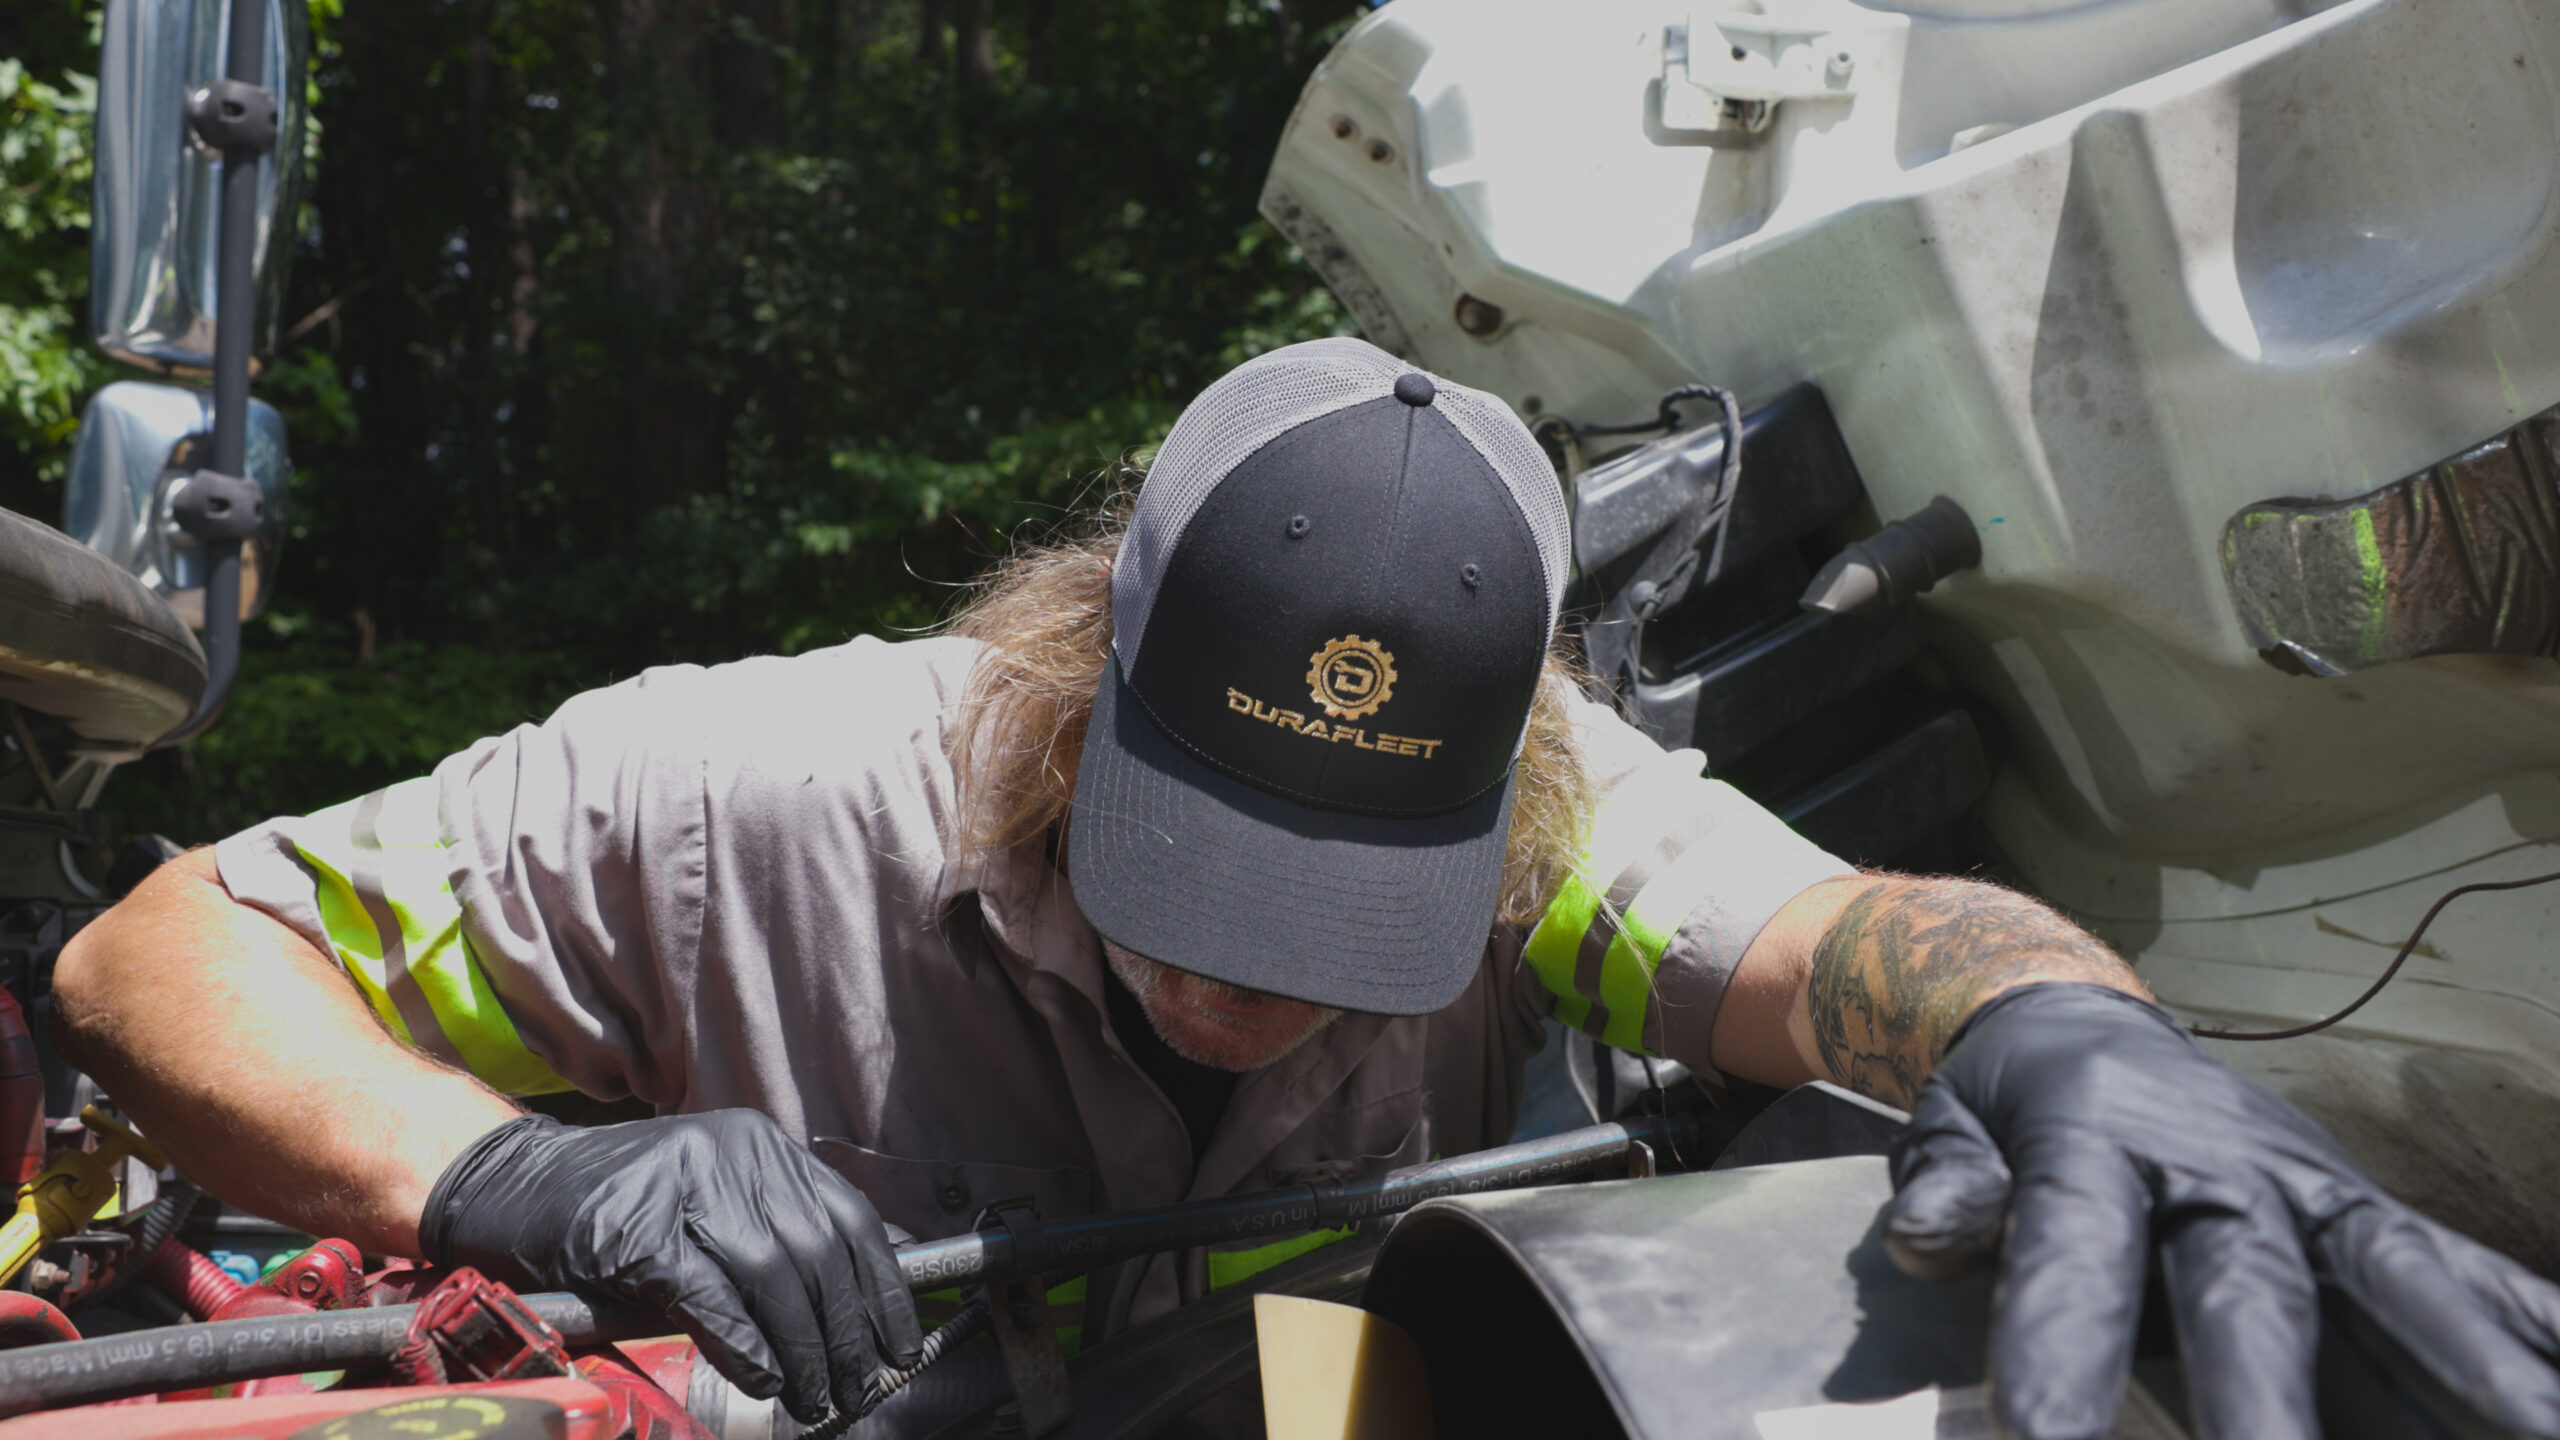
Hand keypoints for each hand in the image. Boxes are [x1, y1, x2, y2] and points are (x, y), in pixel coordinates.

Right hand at [421, 1110, 921, 1422]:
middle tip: (862, 1387)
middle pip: (819, 1253)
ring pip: (775, 1276)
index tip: (902, 1342)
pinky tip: (763, 1378)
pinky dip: (745, 1344)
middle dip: (850, 1333)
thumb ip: (773, 1234)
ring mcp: (684, 1185)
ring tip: (815, 1397)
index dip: (884, 1288)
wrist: (506, 1184)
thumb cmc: (612, 1206)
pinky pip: (712, 1296)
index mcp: (759, 1145)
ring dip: (804, 1350)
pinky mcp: (637, 1230)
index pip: (849, 1217)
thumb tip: (854, 1301)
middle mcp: (732, 1153)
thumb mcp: (708, 1202)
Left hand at [1886, 982, 2559, 1439]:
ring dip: (2465, 1360)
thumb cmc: (2008, 1106)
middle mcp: (2218, 1168)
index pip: (2074, 1248)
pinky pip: (2466, 1272)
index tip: (2046, 1439)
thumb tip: (1928, 1235)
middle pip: (2249, 1285)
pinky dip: (2534, 1325)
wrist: (2085, 1020)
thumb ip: (1946, 1185)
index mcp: (2091, 1145)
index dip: (2061, 1340)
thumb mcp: (1950, 1126)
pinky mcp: (2369, 1214)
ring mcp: (2311, 1191)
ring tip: (2535, 1434)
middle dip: (2267, 1392)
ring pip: (2392, 1275)